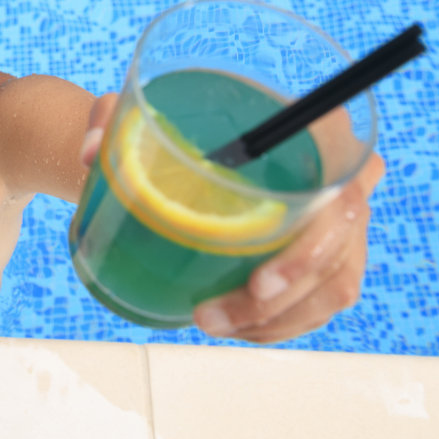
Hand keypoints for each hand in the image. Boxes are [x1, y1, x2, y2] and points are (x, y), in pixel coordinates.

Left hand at [80, 93, 386, 343]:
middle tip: (213, 317)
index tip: (259, 284)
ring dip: (277, 319)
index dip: (317, 243)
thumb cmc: (168, 122)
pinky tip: (239, 329)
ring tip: (214, 324)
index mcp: (314, 127)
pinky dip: (282, 323)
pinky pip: (322, 299)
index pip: (346, 183)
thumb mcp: (132, 110)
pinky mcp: (329, 252)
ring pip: (334, 284)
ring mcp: (340, 218)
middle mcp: (340, 172)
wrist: (178, 142)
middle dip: (281, 300)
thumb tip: (91, 150)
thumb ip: (111, 115)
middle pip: (339, 250)